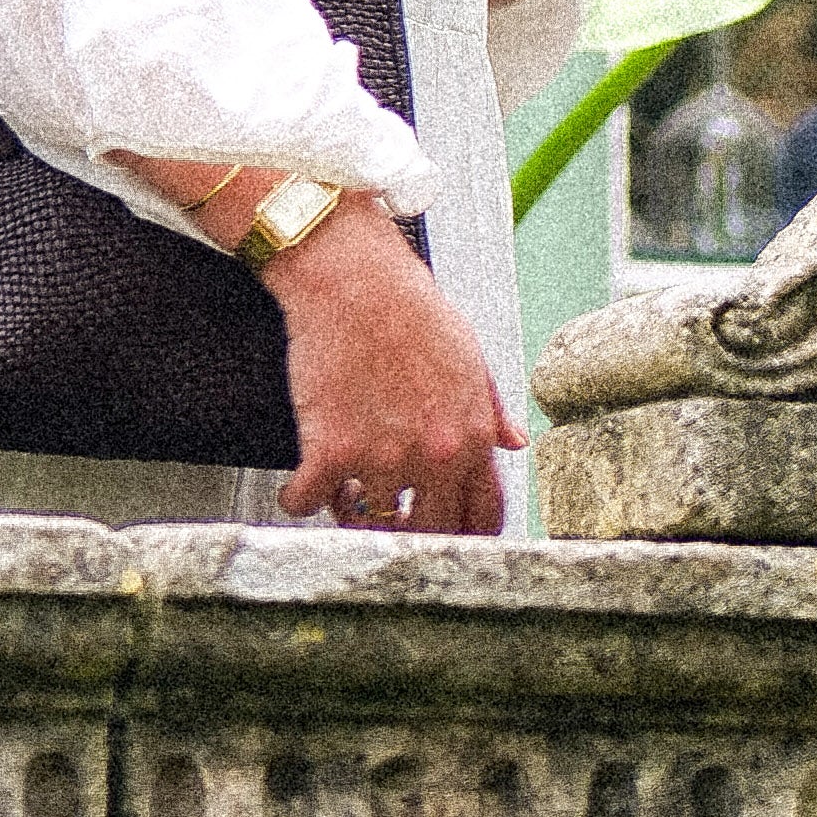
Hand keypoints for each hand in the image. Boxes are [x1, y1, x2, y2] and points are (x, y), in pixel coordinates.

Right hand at [263, 194, 517, 537]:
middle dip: (411, 533)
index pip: (484, 515)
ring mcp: (382, 457)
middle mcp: (434, 455)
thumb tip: (517, 442)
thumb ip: (493, 409)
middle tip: (389, 522)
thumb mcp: (470, 356)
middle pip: (430, 533)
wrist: (353, 279)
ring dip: (351, 512)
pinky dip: (298, 498)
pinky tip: (299, 487)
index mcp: (472, 436)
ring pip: (366, 522)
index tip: (448, 537)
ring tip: (343, 492)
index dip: (467, 535)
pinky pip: (308, 502)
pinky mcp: (329, 450)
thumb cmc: (409, 308)